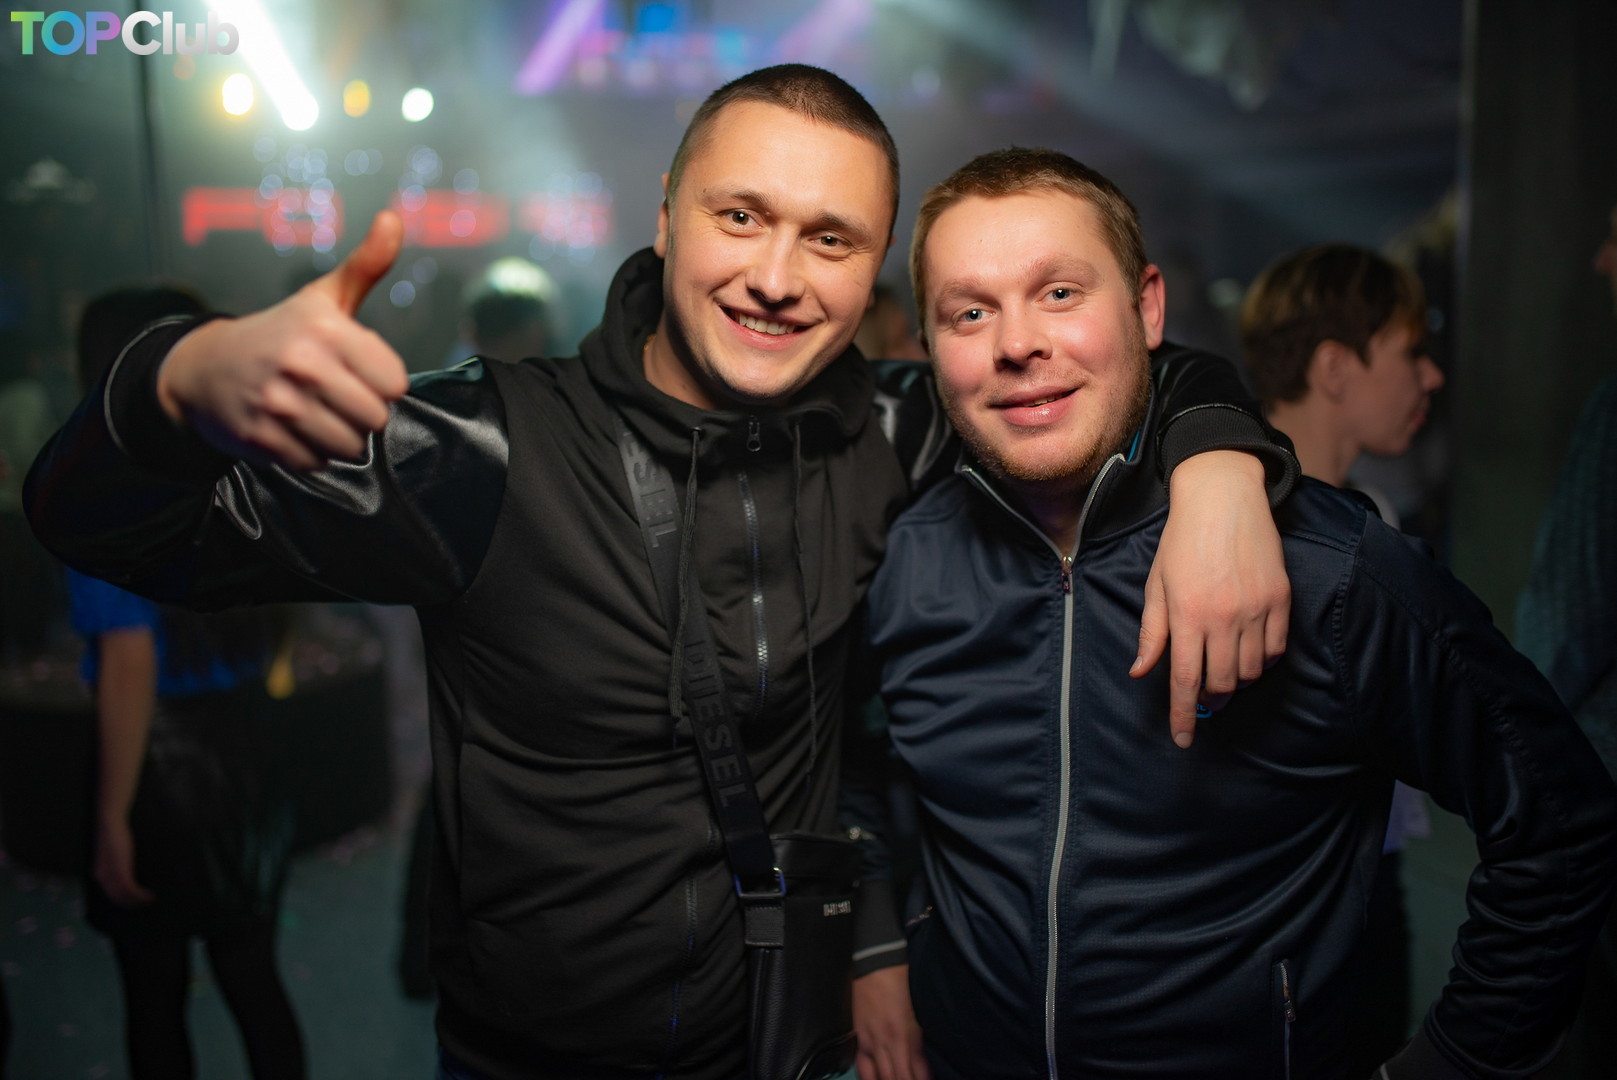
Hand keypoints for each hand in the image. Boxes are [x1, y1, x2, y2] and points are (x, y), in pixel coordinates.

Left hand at [93, 816, 153, 907]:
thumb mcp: (112, 854)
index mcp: (98, 875)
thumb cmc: (113, 836)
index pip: (110, 896)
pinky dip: (141, 895)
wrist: (110, 823)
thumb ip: (116, 866)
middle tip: (147, 905)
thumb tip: (128, 877)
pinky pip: (130, 889)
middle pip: (117, 899)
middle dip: (132, 904)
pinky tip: (149, 895)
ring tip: (151, 900)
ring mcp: (110, 875)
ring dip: (139, 901)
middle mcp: (101, 878)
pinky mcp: (120, 870)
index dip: (124, 902)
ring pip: (125, 896)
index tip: (137, 904)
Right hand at [156, 210, 410, 469]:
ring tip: (316, 411)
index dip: (382, 381)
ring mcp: (278, 403)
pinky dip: (310, 452)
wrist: (204, 367)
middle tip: (337, 395)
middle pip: (375, 418)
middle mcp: (301, 364)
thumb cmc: (279, 332)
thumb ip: (366, 264)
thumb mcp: (322, 297)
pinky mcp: (261, 438)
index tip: (359, 371)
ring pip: (348, 446)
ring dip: (339, 435)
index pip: (394, 382)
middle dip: (362, 412)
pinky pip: (315, 462)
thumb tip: (394, 217)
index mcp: (324, 328)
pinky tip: (293, 429)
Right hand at [854, 965, 930, 1079]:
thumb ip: (917, 1043)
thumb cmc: (902, 983)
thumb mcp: (916, 1014)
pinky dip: (870, 1077)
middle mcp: (886, 1043)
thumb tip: (922, 1068)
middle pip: (894, 1078)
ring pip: (877, 1076)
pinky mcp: (858, 1036)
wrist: (877, 962)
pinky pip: (861, 1065)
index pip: (914, 1073)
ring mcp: (869, 1040)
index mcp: (905, 1036)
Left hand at [1132, 450, 1289, 747]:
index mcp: (1187, 614)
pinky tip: (1247, 649)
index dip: (1182, 716)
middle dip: (1210, 698)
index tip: (1182, 740)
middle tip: (1202, 693)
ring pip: (1250, 671)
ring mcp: (1256, 608)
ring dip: (1235, 679)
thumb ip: (1152, 632)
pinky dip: (1260, 660)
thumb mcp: (1157, 585)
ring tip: (1222, 665)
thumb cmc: (1182, 540)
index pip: (1183, 680)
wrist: (1223, 497)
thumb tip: (1141, 672)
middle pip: (1221, 683)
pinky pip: (1275, 649)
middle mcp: (1223, 616)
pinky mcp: (1280, 599)